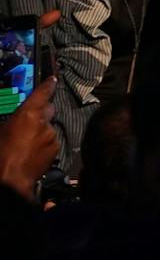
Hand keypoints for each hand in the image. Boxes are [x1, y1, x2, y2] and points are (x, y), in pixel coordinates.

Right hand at [0, 76, 59, 199]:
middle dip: (42, 113)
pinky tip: (33, 152)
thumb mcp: (1, 131)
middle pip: (48, 109)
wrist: (10, 179)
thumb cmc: (0, 154)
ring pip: (49, 127)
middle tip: (30, 122)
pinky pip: (51, 140)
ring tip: (27, 143)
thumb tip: (16, 119)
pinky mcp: (55, 148)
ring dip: (42, 131)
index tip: (52, 80)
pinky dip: (45, 143)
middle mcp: (43, 121)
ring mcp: (51, 135)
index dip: (47, 85)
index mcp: (28, 114)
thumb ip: (13, 121)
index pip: (42, 93)